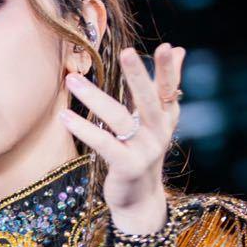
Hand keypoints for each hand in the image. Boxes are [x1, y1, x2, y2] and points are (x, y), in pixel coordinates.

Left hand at [61, 44, 183, 229]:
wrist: (140, 200)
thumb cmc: (143, 152)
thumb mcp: (157, 119)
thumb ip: (164, 86)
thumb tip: (180, 48)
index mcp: (166, 118)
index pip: (169, 89)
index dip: (169, 70)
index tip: (168, 47)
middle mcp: (159, 134)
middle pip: (149, 101)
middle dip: (139, 76)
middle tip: (127, 52)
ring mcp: (144, 152)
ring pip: (120, 120)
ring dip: (94, 97)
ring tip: (72, 79)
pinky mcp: (127, 167)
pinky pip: (103, 144)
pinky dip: (83, 129)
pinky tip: (65, 115)